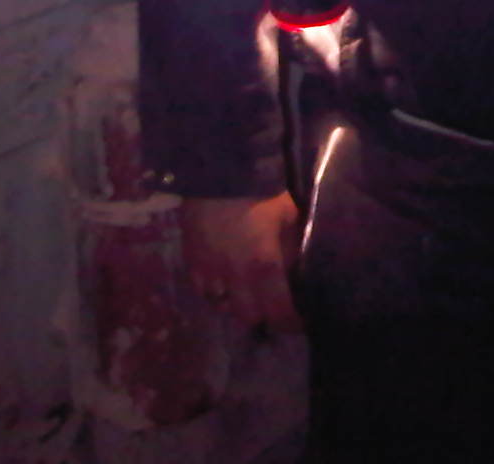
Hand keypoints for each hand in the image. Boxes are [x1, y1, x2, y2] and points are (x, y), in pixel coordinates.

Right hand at [179, 192, 301, 331]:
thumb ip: (295, 244)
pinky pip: (201, 289)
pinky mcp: (191, 260)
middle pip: (248, 317)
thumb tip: (302, 264)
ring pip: (222, 305)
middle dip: (263, 314)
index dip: (291, 322)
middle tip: (273, 305)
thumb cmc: (260, 192)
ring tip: (247, 292)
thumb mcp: (289, 215)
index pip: (279, 312)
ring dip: (236, 303)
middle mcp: (234, 277)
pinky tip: (223, 279)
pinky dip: (214, 290)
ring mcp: (209, 271)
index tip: (300, 321)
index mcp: (264, 267)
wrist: (218, 172)